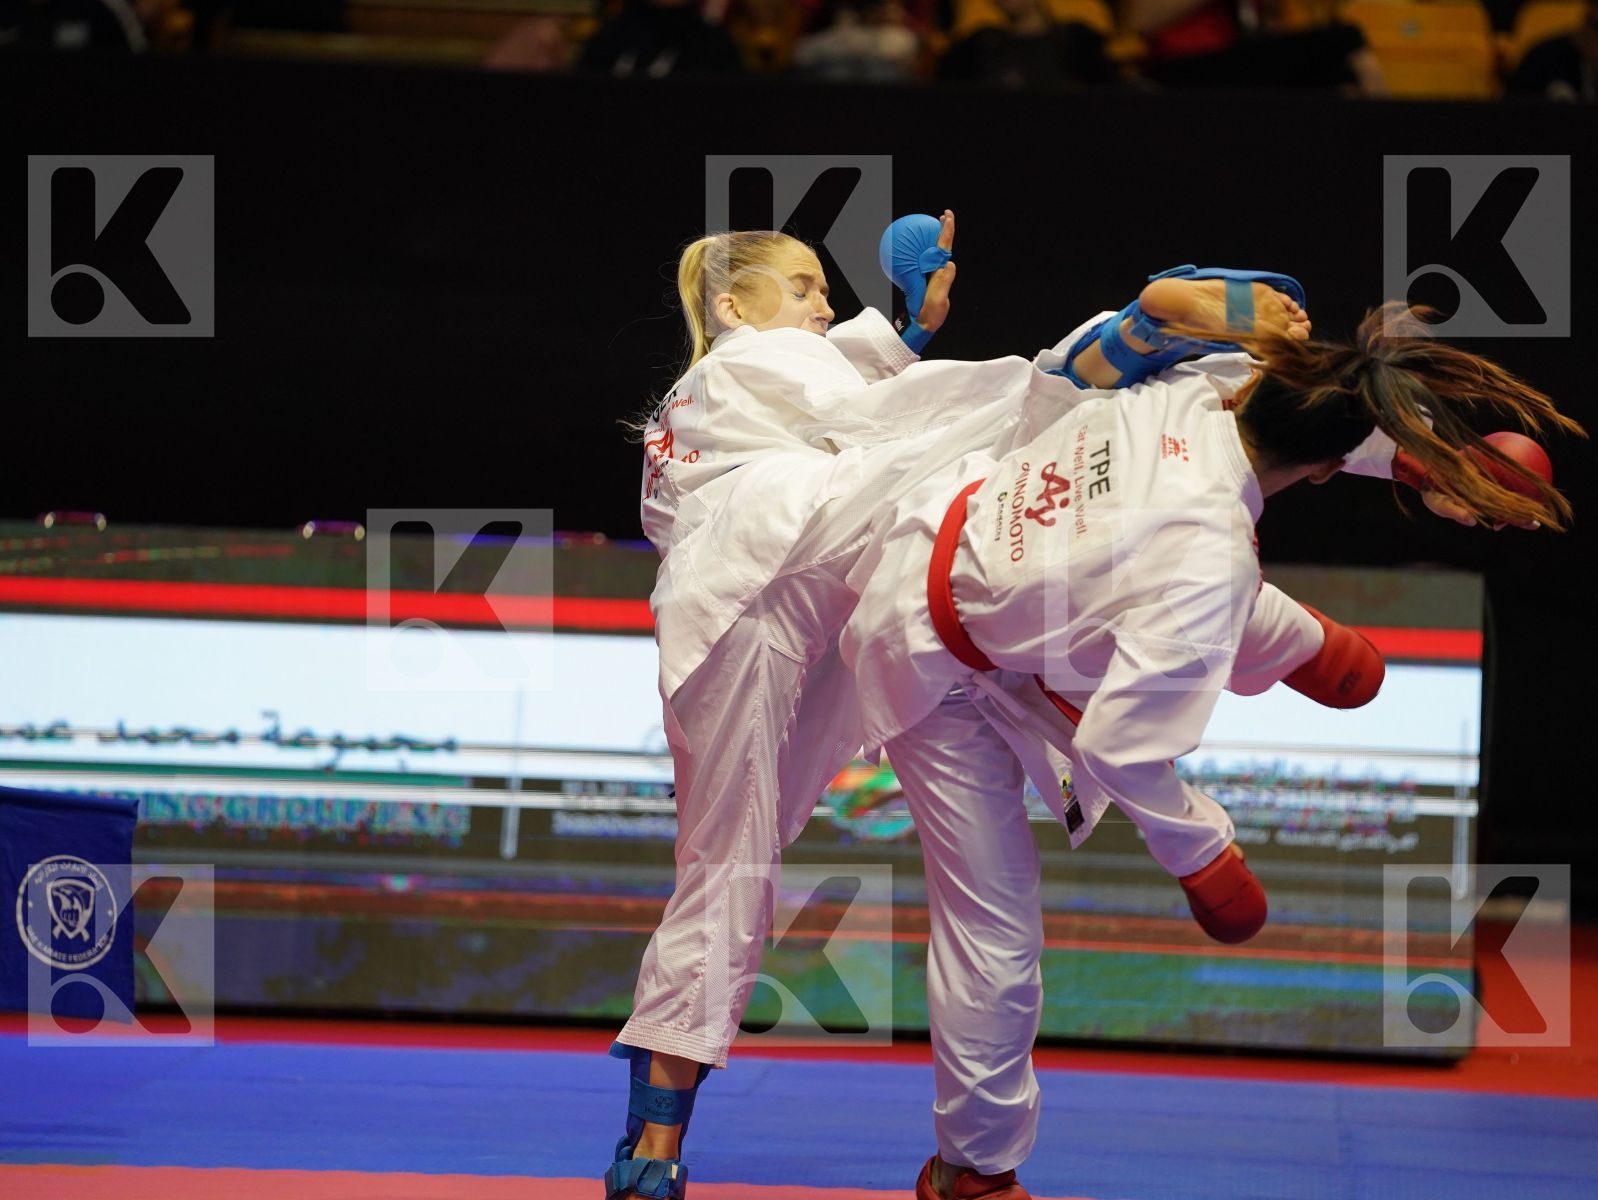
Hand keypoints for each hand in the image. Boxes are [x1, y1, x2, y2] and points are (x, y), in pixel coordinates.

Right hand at [913, 210, 956, 333]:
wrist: (924, 325)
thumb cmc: (932, 315)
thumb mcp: (940, 299)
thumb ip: (945, 282)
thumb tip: (950, 264)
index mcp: (942, 272)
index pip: (945, 247)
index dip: (947, 231)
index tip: (947, 216)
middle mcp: (938, 270)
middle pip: (943, 245)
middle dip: (944, 229)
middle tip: (942, 215)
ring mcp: (931, 274)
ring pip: (934, 251)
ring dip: (935, 237)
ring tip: (932, 224)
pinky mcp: (924, 279)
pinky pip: (922, 262)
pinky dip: (921, 252)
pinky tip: (914, 249)